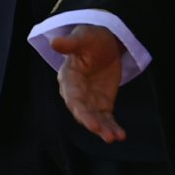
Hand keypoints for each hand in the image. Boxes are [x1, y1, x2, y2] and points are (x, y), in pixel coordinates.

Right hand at [49, 24, 125, 143]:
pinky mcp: (102, 104)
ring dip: (104, 130)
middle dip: (92, 123)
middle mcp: (76, 93)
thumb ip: (71, 43)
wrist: (105, 44)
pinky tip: (121, 135)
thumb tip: (54, 42)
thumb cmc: (91, 39)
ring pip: (94, 119)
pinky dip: (112, 127)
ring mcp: (89, 101)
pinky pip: (106, 119)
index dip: (80, 110)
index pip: (72, 98)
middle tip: (105, 134)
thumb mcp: (84, 36)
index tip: (90, 122)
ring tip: (114, 138)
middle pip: (82, 112)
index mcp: (68, 78)